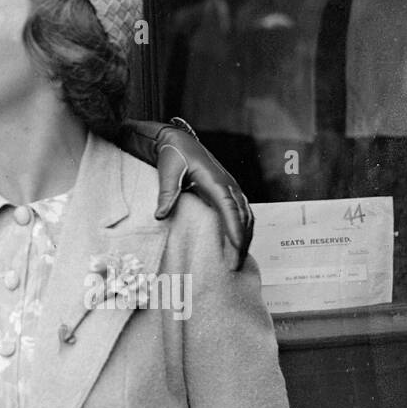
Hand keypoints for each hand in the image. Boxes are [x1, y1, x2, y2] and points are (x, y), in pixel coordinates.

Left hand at [152, 121, 252, 265]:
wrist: (178, 141)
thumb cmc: (173, 155)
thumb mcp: (168, 172)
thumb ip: (166, 194)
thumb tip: (160, 216)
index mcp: (215, 181)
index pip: (229, 208)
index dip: (235, 229)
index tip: (236, 248)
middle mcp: (228, 185)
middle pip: (242, 217)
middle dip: (242, 242)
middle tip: (234, 266)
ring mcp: (231, 188)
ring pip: (246, 216)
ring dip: (245, 238)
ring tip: (238, 261)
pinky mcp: (228, 192)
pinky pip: (241, 213)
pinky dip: (243, 229)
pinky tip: (237, 244)